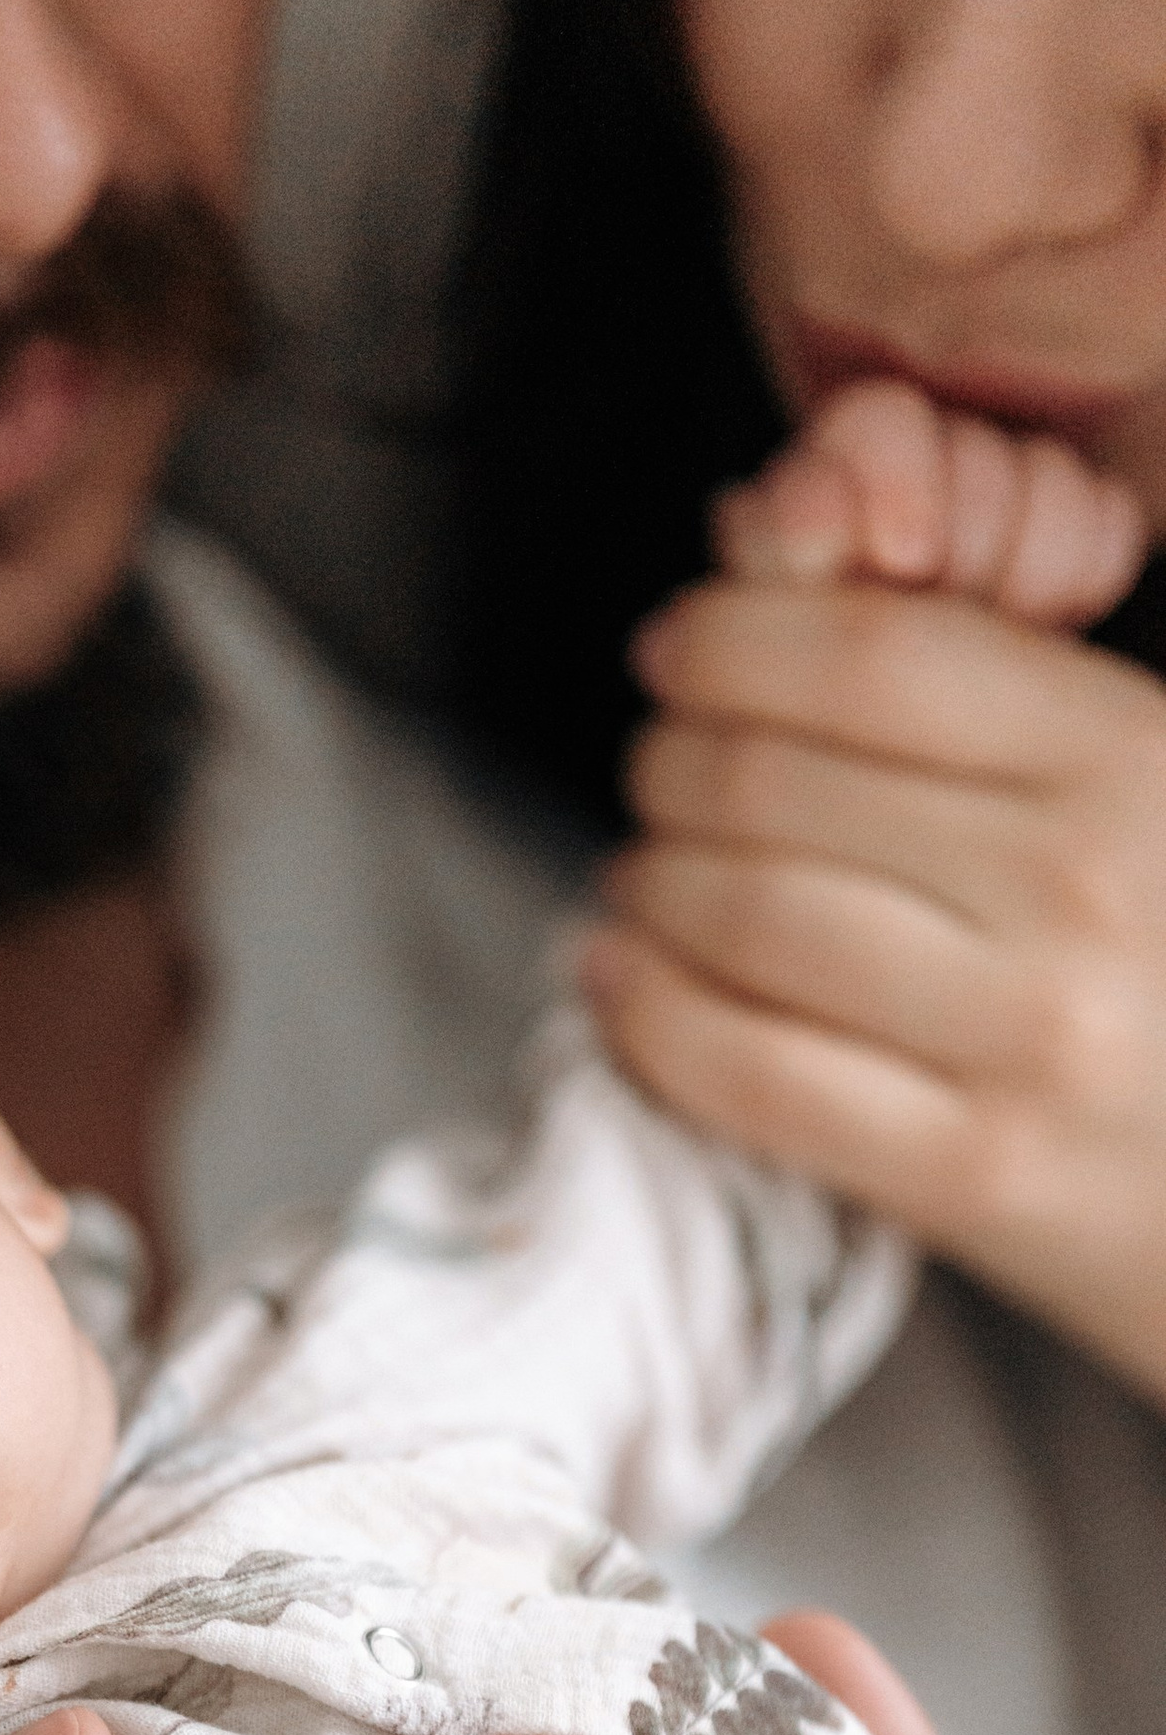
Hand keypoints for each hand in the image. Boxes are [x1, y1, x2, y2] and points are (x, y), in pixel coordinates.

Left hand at [583, 380, 1165, 1402]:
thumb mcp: (1148, 781)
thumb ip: (993, 677)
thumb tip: (771, 557)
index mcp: (1136, 757)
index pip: (871, 657)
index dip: (737, 637)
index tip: (687, 646)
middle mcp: (1081, 889)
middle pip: (777, 783)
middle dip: (672, 762)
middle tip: (658, 770)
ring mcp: (1027, 1043)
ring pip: (744, 920)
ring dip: (650, 885)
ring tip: (644, 876)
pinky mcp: (974, 1177)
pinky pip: (748, 1075)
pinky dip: (651, 1017)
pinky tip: (620, 978)